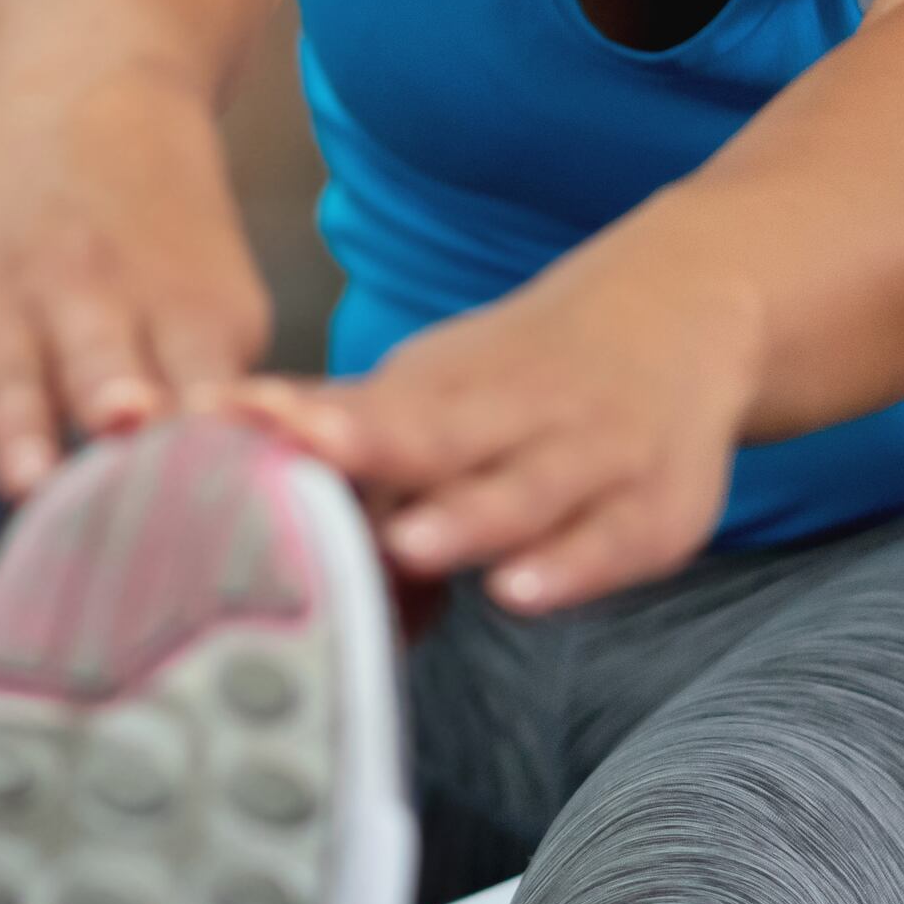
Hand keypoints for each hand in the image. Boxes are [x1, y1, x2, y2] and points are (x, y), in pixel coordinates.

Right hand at [0, 73, 273, 515]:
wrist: (80, 112)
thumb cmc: (166, 254)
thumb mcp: (221, 303)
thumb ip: (225, 393)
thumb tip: (254, 496)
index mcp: (180, 297)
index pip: (199, 366)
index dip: (212, 413)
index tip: (229, 466)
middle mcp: (90, 287)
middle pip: (101, 358)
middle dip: (113, 397)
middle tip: (125, 431)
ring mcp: (4, 295)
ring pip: (11, 370)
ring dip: (22, 427)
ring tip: (28, 486)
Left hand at [219, 229, 753, 614]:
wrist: (687, 311)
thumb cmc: (523, 378)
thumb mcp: (434, 389)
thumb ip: (341, 435)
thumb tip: (217, 460)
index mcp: (446, 392)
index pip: (369, 410)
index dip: (307, 423)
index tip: (237, 423)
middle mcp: (515, 415)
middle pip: (437, 440)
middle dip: (370, 455)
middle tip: (301, 469)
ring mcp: (590, 457)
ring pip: (522, 491)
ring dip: (464, 517)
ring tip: (407, 544)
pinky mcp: (655, 512)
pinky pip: (611, 543)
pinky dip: (568, 566)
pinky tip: (518, 592)